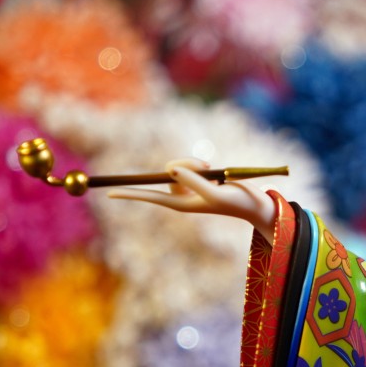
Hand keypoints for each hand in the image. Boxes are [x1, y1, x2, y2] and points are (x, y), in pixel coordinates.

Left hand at [107, 159, 277, 231]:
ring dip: (193, 162)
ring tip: (210, 168)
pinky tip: (211, 169)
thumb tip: (170, 170)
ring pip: (178, 165)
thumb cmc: (237, 201)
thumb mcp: (216, 191)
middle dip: (182, 164)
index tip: (110, 194)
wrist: (255, 203)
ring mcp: (189, 186)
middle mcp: (182, 195)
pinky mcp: (198, 178)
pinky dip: (198, 163)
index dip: (131, 194)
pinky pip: (188, 163)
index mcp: (182, 204)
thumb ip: (194, 181)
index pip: (151, 197)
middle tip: (205, 166)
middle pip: (167, 173)